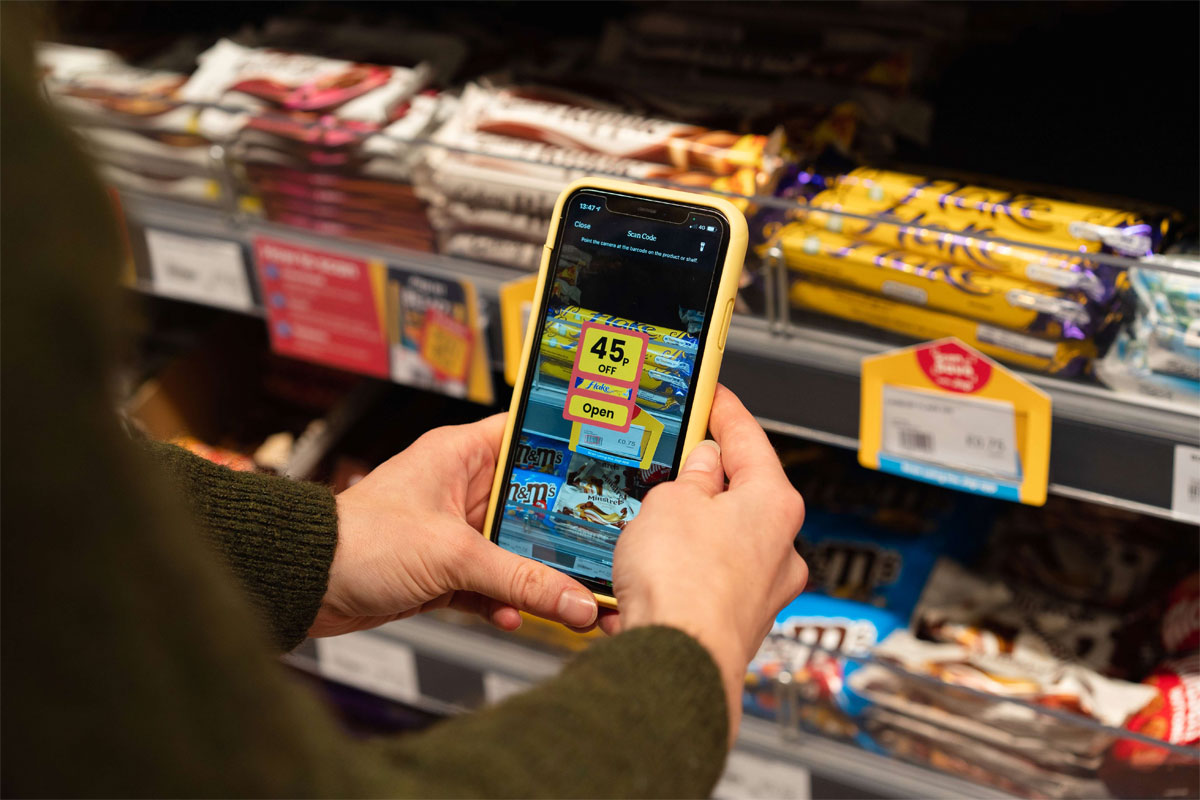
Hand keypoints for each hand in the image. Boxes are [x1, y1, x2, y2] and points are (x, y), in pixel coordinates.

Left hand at [311, 415, 600, 637]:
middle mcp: (459, 487)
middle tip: (600, 548)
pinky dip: (503, 600)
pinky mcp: (442, 569)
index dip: (566, 448)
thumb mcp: (452, 555)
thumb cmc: (357, 540)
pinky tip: (514, 614)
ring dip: (536, 576)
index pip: (527, 436)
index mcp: (460, 455)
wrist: (304, 584)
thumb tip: (574, 599)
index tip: (607, 464)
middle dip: (561, 534)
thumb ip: (518, 578)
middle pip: (529, 505)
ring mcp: (452, 531)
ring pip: (511, 550)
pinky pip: (490, 583)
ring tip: (570, 597)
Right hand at [608, 385, 807, 741]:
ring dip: (688, 533)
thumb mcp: (671, 502)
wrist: (675, 662)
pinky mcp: (736, 624)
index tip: (714, 394)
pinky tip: (646, 578)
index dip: (725, 410)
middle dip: (704, 480)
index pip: (749, 438)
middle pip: (740, 494)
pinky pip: (703, 584)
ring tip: (646, 530)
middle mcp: (780, 549)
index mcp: (773, 504)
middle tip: (673, 463)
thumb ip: (689, 478)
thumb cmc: (683, 585)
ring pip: (721, 543)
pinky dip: (678, 576)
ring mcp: (761, 591)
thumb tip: (701, 467)